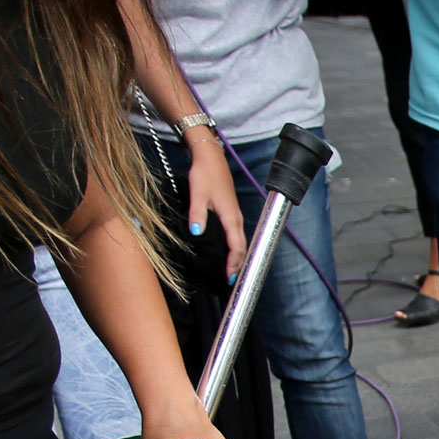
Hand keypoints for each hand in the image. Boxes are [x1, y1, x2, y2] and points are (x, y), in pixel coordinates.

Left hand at [182, 128, 247, 281]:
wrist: (210, 157)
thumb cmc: (204, 173)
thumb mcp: (197, 193)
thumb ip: (196, 214)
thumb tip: (196, 233)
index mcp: (229, 216)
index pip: (236, 245)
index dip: (234, 263)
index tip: (229, 278)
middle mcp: (236, 217)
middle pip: (242, 246)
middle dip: (238, 265)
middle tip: (231, 281)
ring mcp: (235, 214)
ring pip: (241, 240)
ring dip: (237, 257)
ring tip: (231, 271)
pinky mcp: (231, 211)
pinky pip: (237, 234)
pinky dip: (235, 246)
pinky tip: (228, 251)